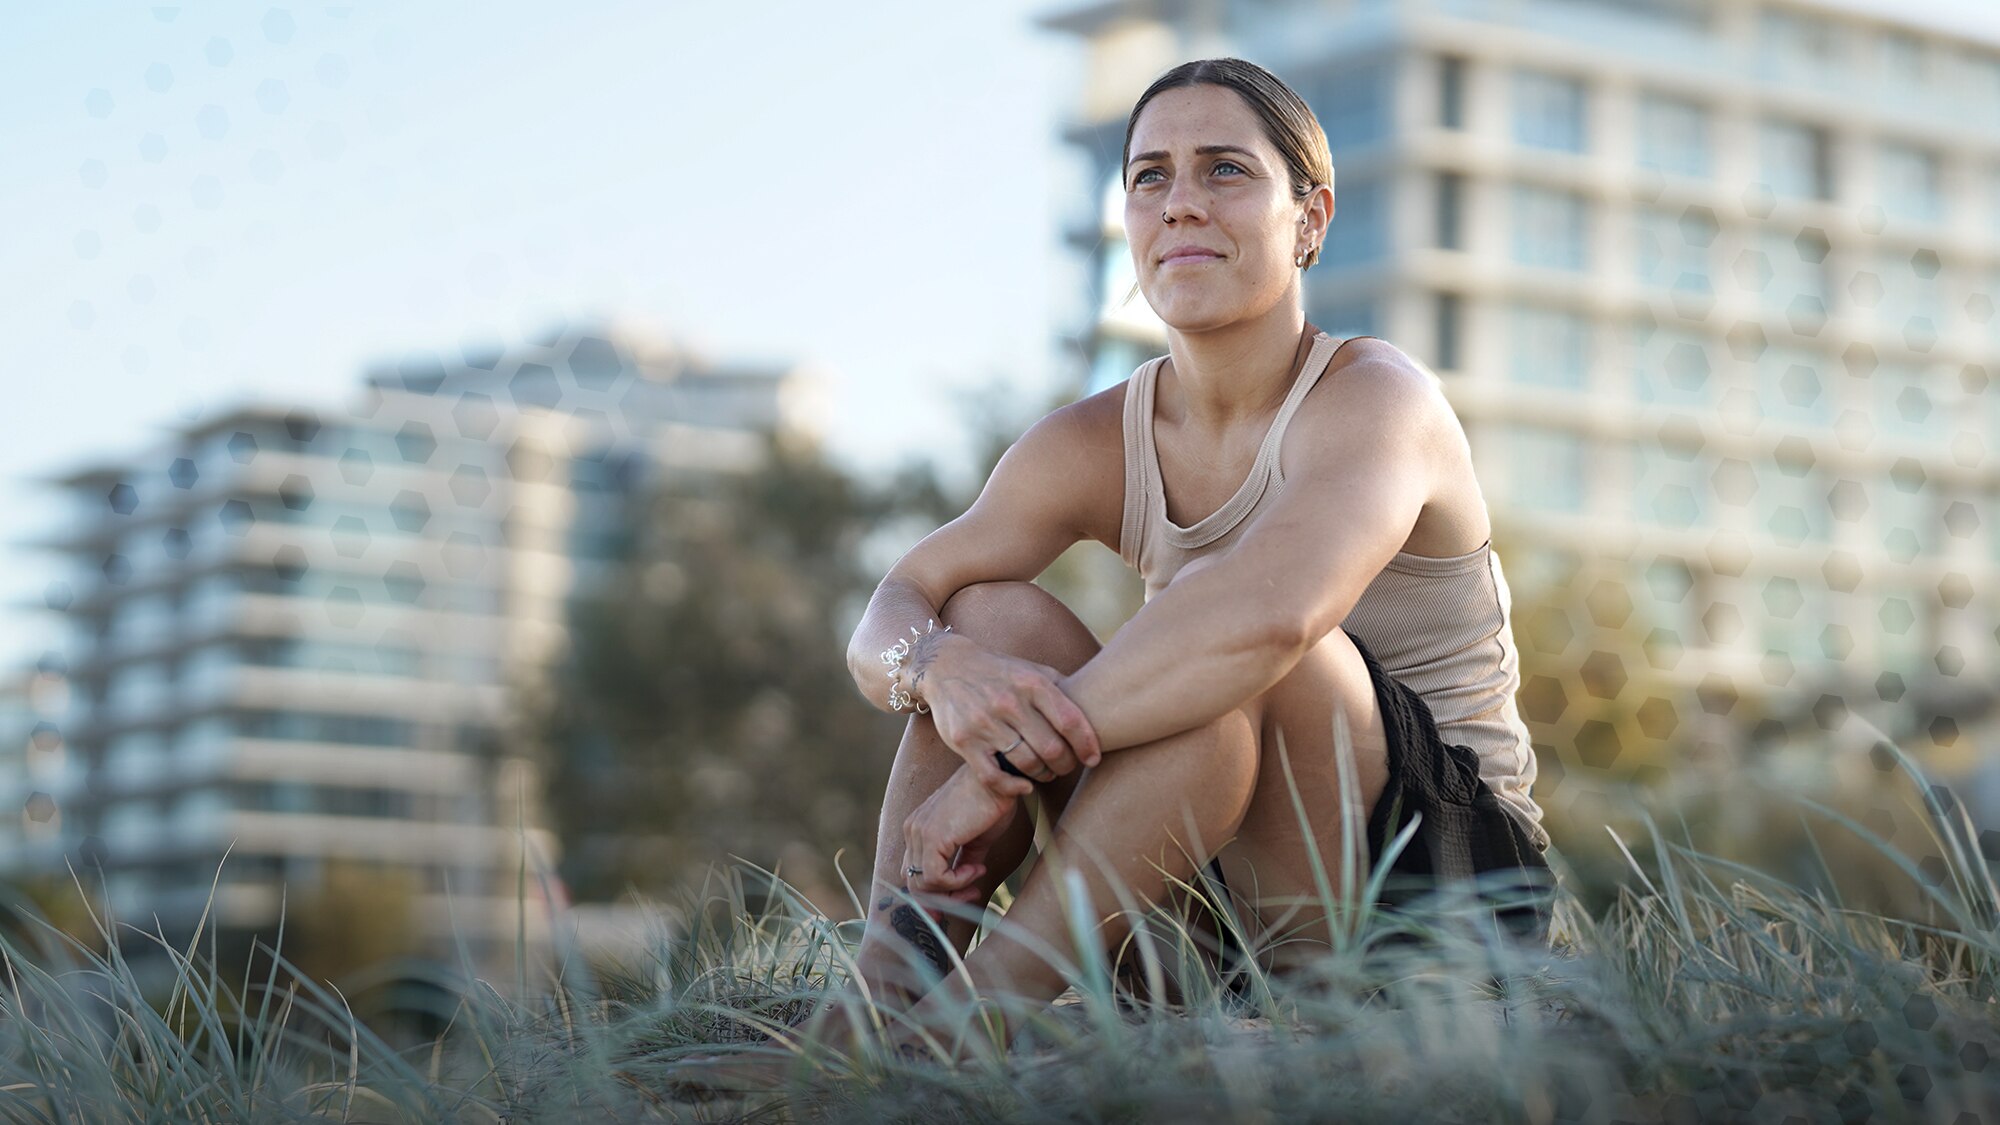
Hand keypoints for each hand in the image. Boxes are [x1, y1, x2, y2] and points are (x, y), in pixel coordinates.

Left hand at [901, 765, 1018, 912]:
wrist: (999, 780)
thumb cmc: (990, 803)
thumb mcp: (975, 839)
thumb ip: (962, 861)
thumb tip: (963, 883)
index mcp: (918, 828)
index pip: (914, 872)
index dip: (934, 894)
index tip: (961, 897)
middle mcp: (912, 829)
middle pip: (915, 883)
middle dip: (944, 898)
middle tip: (973, 894)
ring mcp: (918, 832)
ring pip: (923, 884)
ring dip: (955, 890)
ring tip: (978, 875)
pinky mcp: (932, 836)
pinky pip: (935, 878)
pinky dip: (957, 882)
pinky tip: (977, 869)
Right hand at [914, 634, 1101, 795]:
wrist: (946, 665)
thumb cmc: (1000, 672)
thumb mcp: (1032, 669)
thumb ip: (1062, 688)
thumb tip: (1100, 706)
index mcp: (1031, 682)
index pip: (1070, 721)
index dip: (1087, 744)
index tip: (1093, 758)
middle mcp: (1008, 702)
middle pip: (1052, 749)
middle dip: (1065, 765)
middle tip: (1066, 767)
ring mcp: (984, 723)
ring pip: (1027, 764)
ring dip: (1043, 775)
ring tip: (1046, 772)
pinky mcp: (964, 741)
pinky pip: (994, 776)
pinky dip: (1014, 787)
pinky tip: (1024, 787)